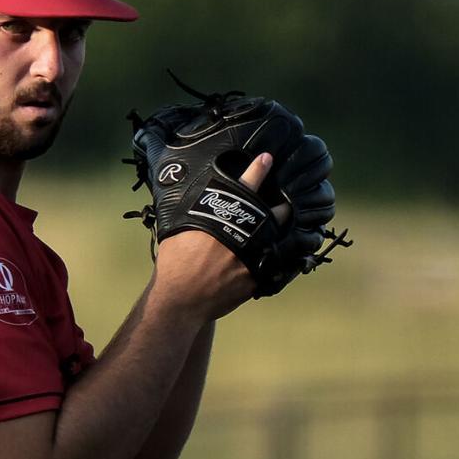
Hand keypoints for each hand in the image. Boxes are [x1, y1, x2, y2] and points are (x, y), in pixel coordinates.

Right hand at [149, 152, 280, 321]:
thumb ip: (195, 211)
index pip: (244, 186)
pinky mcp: (257, 277)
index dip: (257, 169)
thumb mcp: (180, 228)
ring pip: (278, 238)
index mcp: (221, 218)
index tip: (266, 159)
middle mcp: (241, 234)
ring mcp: (252, 257)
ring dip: (283, 231)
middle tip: (283, 201)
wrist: (181, 299)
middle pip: (273, 213)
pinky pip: (274, 263)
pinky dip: (275, 258)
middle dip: (281, 206)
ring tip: (283, 227)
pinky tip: (274, 256)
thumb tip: (199, 196)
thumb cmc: (174, 263)